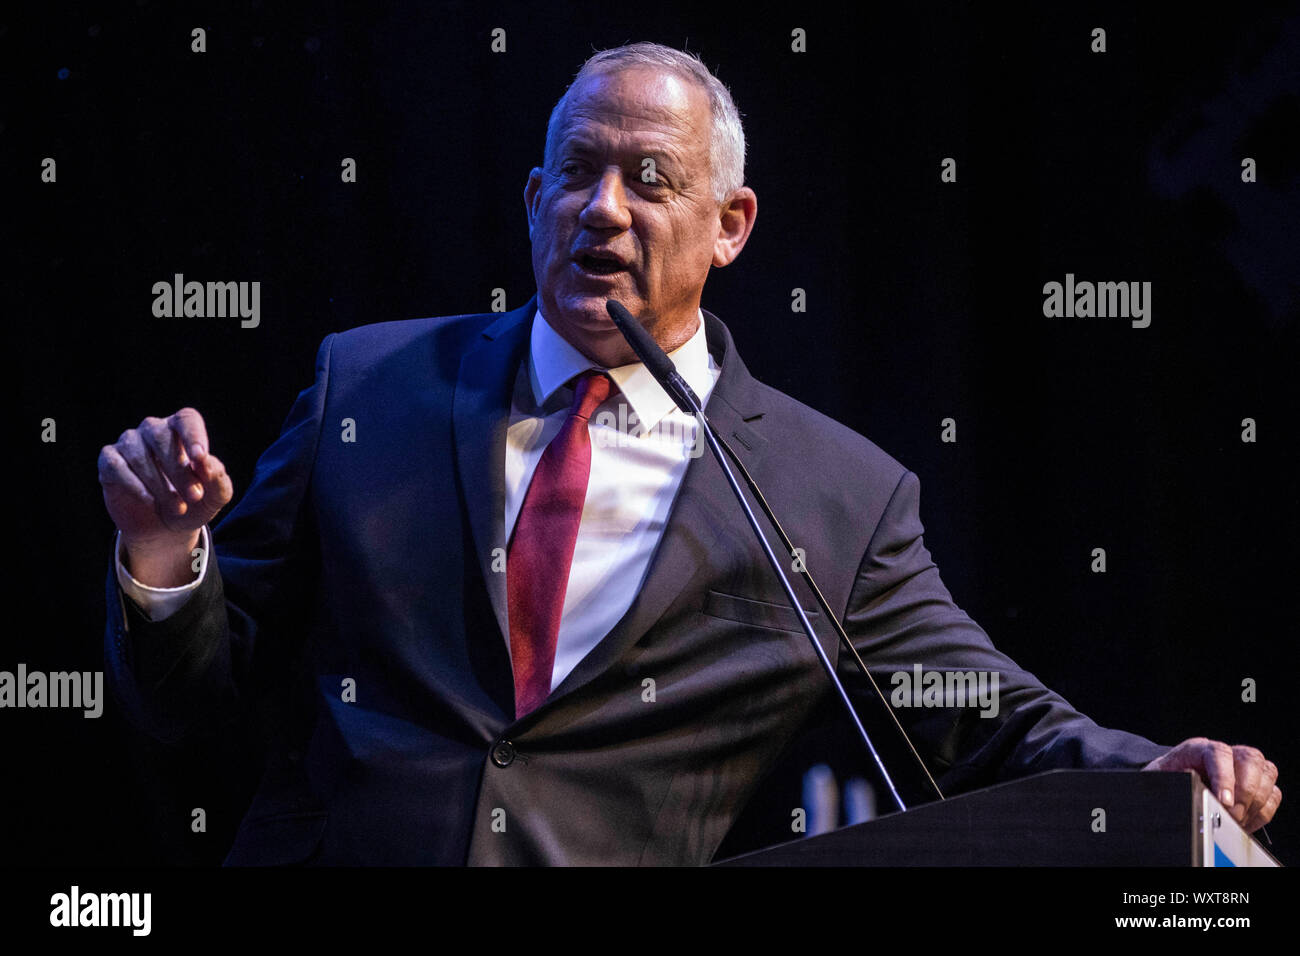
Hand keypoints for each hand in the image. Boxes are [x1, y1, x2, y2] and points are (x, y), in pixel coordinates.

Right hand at [98, 407, 233, 584]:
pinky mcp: (109, 461)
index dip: (193, 435)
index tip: (200, 459)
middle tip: (195, 496)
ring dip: (160, 484)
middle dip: (180, 470)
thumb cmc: (193, 503)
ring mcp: (128, 443)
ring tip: (178, 507)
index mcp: (181, 430)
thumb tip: (207, 463)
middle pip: (161, 436)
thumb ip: (218, 479)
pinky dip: (135, 485)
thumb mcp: (214, 497)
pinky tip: (151, 501)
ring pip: (139, 455)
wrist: (163, 528)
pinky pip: (116, 466)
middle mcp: (153, 430)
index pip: (186, 419)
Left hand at [1143, 738, 1280, 831]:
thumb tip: (1188, 781)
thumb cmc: (1166, 780)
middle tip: (1232, 815)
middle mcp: (1226, 753)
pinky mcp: (1257, 784)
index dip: (1224, 777)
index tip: (1223, 801)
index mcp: (1198, 748)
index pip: (1219, 753)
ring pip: (1267, 773)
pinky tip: (1245, 822)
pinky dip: (1262, 811)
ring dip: (1256, 802)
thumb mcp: (1160, 780)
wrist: (1170, 784)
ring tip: (1237, 820)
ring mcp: (1244, 766)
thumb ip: (1172, 781)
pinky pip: (1273, 794)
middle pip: (1250, 759)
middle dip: (1245, 791)